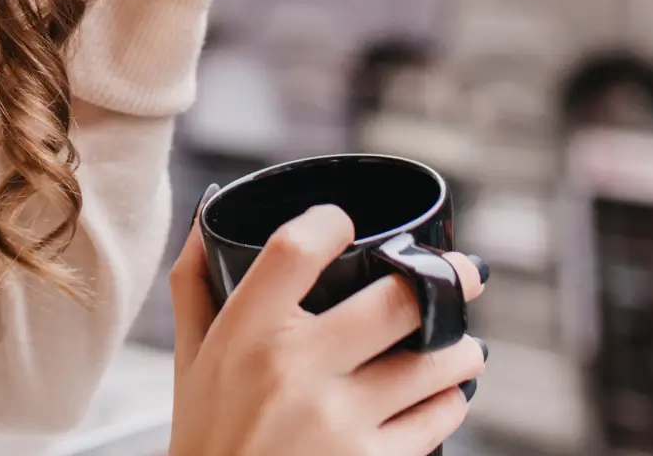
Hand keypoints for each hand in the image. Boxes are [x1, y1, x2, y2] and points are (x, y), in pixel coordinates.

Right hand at [166, 205, 487, 455]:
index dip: (330, 222)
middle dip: (446, 280)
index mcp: (244, 332)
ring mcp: (337, 421)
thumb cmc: (209, 436)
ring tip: (462, 346)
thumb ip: (196, 284)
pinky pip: (436, 419)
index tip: (346, 225)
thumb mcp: (188, 360)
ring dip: (459, 349)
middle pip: (394, 300)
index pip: (295, 249)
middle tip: (464, 274)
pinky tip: (443, 396)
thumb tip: (210, 217)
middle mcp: (294, 369)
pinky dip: (449, 402)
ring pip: (433, 363)